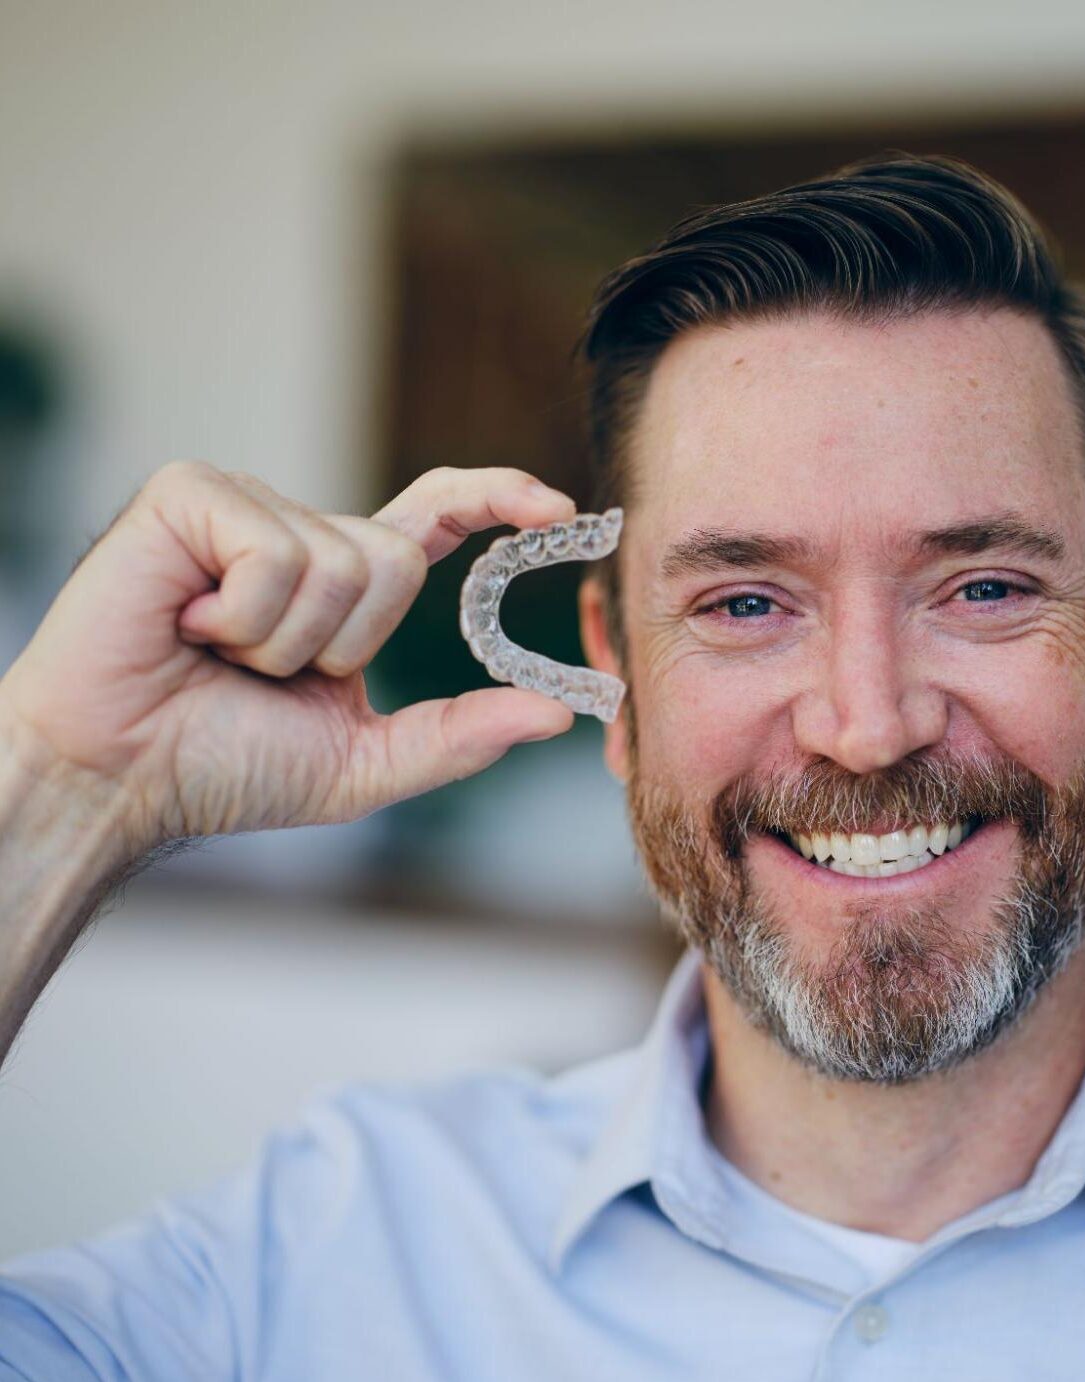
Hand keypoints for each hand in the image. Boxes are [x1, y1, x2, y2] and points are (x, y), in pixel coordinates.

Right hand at [0, 462, 576, 852]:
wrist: (118, 778)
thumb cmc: (223, 768)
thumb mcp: (364, 763)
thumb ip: (458, 736)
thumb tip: (557, 715)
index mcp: (342, 583)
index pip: (436, 518)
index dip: (499, 499)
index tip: (560, 510)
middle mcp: (301, 532)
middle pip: (399, 561)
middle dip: (346, 645)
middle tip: (265, 672)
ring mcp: (245, 506)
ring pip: (344, 561)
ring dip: (288, 643)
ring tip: (217, 653)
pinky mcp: (190, 494)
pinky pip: (278, 554)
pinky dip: (243, 618)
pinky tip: (188, 625)